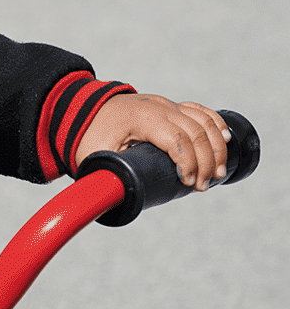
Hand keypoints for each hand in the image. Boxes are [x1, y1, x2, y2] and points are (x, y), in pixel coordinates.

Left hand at [75, 94, 230, 189]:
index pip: (176, 138)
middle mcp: (157, 106)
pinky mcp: (169, 106)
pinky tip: (225, 139)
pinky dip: (215, 124)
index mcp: (141, 117)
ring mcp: (165, 104)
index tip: (187, 183)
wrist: (82, 108)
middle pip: (195, 132)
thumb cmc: (88, 135)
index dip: (188, 162)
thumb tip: (113, 204)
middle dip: (205, 161)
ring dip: (216, 148)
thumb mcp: (93, 156)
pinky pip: (199, 111)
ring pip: (203, 121)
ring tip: (216, 174)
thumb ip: (105, 177)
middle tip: (202, 186)